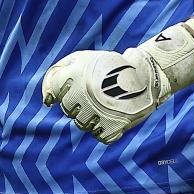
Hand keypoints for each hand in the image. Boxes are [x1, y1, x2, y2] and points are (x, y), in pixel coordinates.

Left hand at [42, 18, 193, 143]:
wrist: (146, 76)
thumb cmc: (112, 67)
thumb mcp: (85, 58)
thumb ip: (61, 70)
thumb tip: (47, 96)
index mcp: (75, 76)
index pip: (52, 91)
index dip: (60, 91)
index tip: (69, 91)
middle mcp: (82, 95)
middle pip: (67, 109)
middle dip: (78, 102)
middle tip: (95, 95)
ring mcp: (95, 114)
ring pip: (81, 123)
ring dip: (91, 116)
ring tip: (106, 104)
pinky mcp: (109, 129)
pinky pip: (98, 135)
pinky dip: (105, 128)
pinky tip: (113, 115)